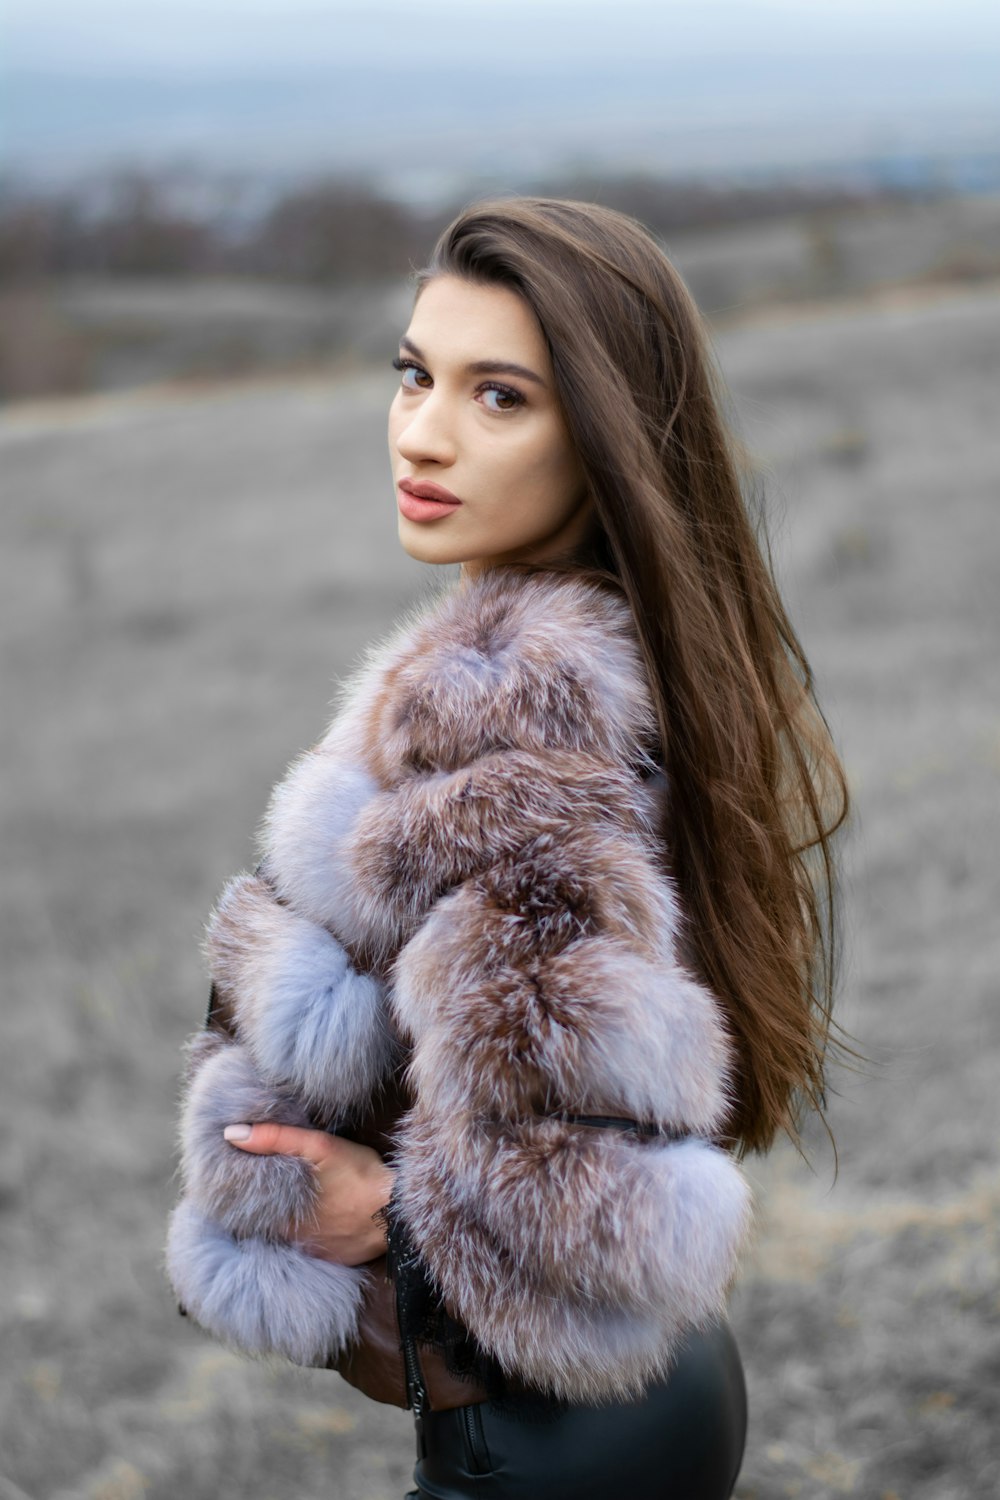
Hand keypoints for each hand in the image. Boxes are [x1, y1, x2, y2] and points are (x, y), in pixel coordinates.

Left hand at [223, 1122, 392, 1265]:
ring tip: (288, 1202)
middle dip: (265, 1208)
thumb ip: (275, 1138)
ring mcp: (315, 1251)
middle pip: (268, 1223)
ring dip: (287, 1221)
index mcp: (281, 1215)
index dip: (244, 1194)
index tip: (238, 1181)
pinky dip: (310, 1233)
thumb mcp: (320, 1146)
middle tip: (264, 1189)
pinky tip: (318, 1219)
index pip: (249, 1209)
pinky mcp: (335, 1258)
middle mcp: (293, 1239)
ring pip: (290, 1236)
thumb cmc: (359, 1175)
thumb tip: (232, 1133)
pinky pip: (313, 1246)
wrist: (398, 1212)